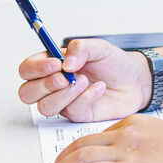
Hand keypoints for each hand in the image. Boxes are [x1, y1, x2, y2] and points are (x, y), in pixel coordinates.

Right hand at [17, 38, 148, 121]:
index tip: (55, 64)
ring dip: (64, 95)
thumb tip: (66, 62)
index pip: (27, 69)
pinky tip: (98, 89)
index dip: (36, 68)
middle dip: (44, 86)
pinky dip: (85, 98)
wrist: (135, 81)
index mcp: (52, 64)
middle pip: (27, 93)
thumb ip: (81, 48)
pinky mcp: (78, 114)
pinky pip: (71, 111)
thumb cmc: (114, 63)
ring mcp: (64, 101)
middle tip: (64, 78)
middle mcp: (54, 84)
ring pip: (45, 107)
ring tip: (84, 81)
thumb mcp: (99, 47)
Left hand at [50, 114, 162, 162]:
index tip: (70, 157)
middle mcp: (127, 133)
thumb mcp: (161, 140)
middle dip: (64, 156)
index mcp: (134, 123)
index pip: (97, 135)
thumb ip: (140, 146)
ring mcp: (128, 150)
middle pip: (83, 142)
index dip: (78, 147)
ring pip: (82, 154)